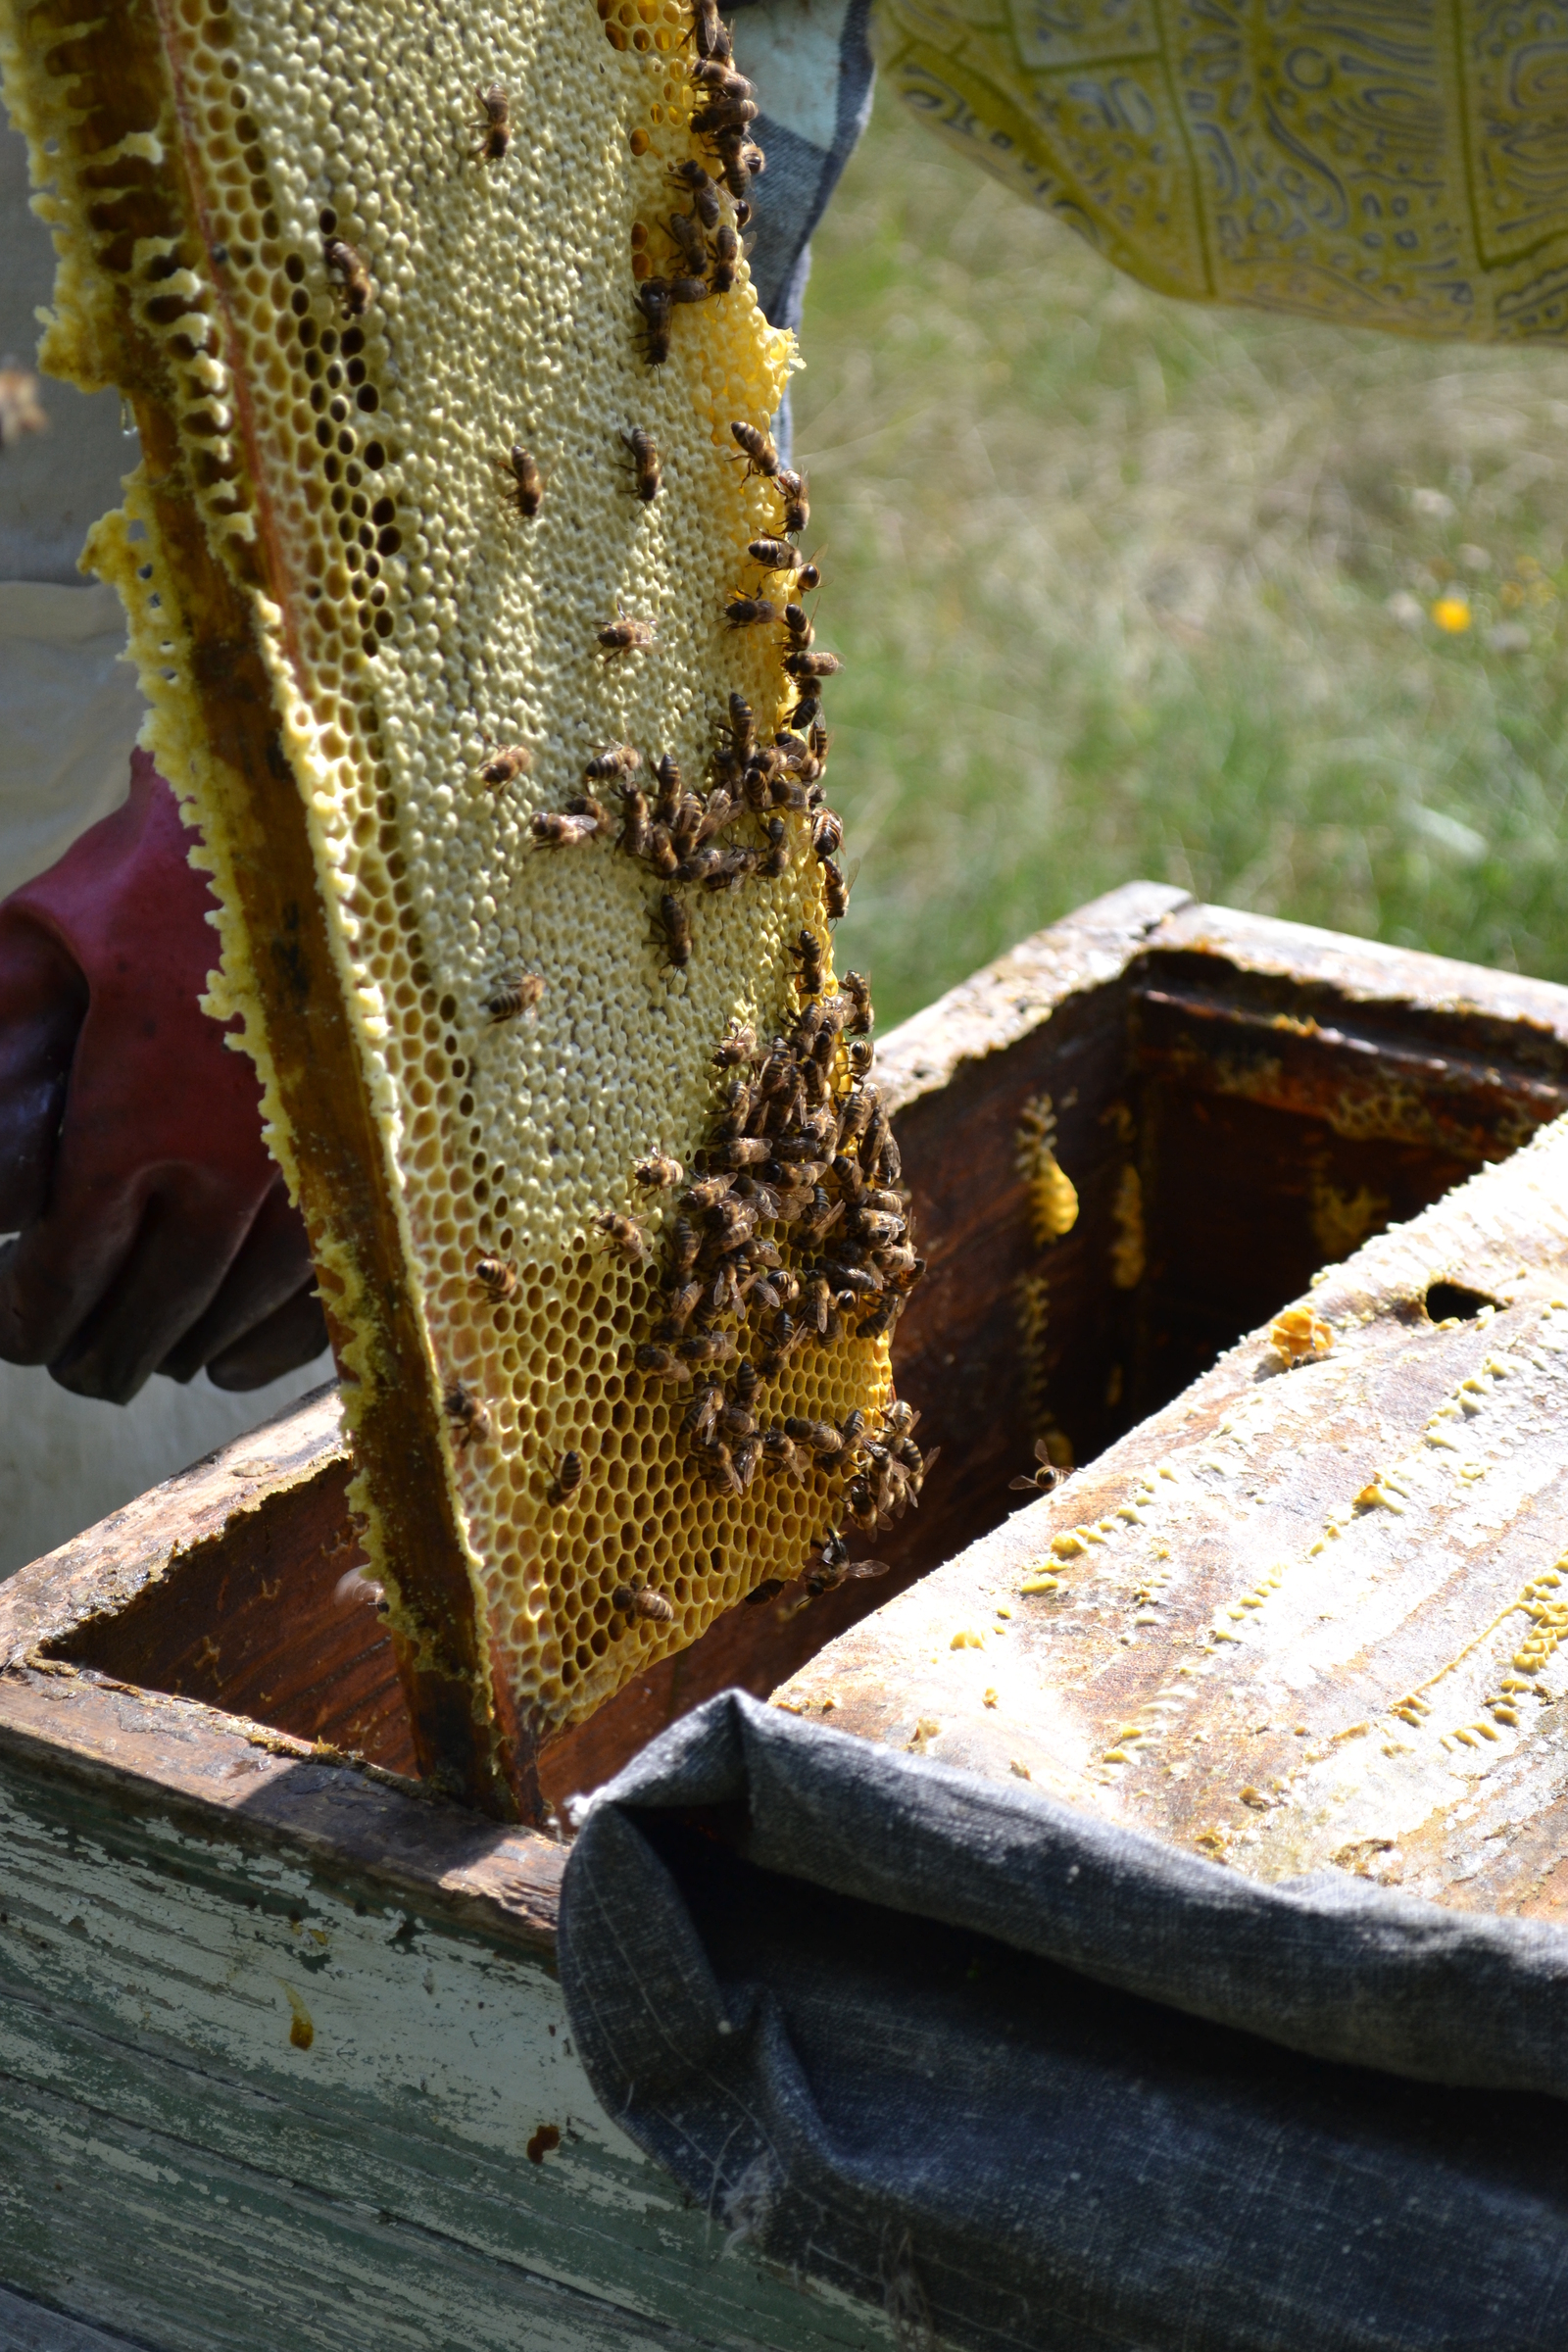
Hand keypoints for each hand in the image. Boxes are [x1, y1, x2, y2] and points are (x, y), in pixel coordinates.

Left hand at [0, 750, 327, 1400]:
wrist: (320, 815)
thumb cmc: (164, 865)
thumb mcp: (41, 936)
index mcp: (143, 1117)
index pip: (69, 1271)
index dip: (25, 1318)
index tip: (9, 1325)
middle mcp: (240, 1166)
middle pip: (153, 1311)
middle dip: (95, 1349)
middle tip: (64, 1358)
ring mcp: (329, 1174)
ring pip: (239, 1314)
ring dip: (178, 1349)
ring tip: (135, 1354)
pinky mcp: (391, 1169)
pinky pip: (327, 1295)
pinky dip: (271, 1346)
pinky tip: (224, 1359)